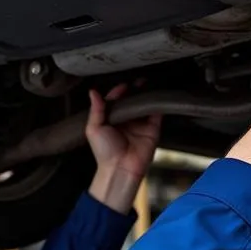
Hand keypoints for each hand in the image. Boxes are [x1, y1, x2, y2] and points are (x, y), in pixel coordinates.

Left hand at [86, 84, 161, 211]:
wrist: (120, 168)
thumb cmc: (104, 152)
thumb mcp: (94, 129)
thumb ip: (96, 110)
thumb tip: (93, 92)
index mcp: (112, 119)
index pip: (116, 100)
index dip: (119, 92)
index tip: (122, 86)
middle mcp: (127, 120)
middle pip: (132, 100)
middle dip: (135, 89)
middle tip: (138, 81)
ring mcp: (141, 123)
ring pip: (144, 104)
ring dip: (146, 94)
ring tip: (147, 84)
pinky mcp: (153, 128)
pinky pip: (157, 113)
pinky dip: (157, 103)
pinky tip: (156, 94)